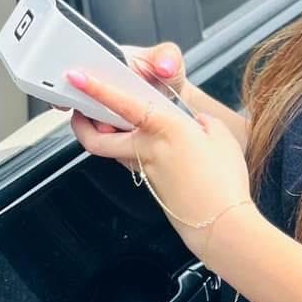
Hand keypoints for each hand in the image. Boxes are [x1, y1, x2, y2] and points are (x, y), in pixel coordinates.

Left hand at [65, 61, 252, 255]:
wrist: (219, 223)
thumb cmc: (223, 181)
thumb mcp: (220, 135)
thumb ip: (202, 121)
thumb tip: (197, 121)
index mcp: (163, 127)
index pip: (121, 103)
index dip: (96, 89)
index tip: (78, 78)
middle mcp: (146, 148)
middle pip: (97, 139)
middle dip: (82, 126)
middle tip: (79, 113)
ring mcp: (144, 170)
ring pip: (113, 151)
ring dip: (108, 137)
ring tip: (112, 124)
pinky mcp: (149, 185)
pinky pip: (133, 163)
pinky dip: (133, 152)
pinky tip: (148, 146)